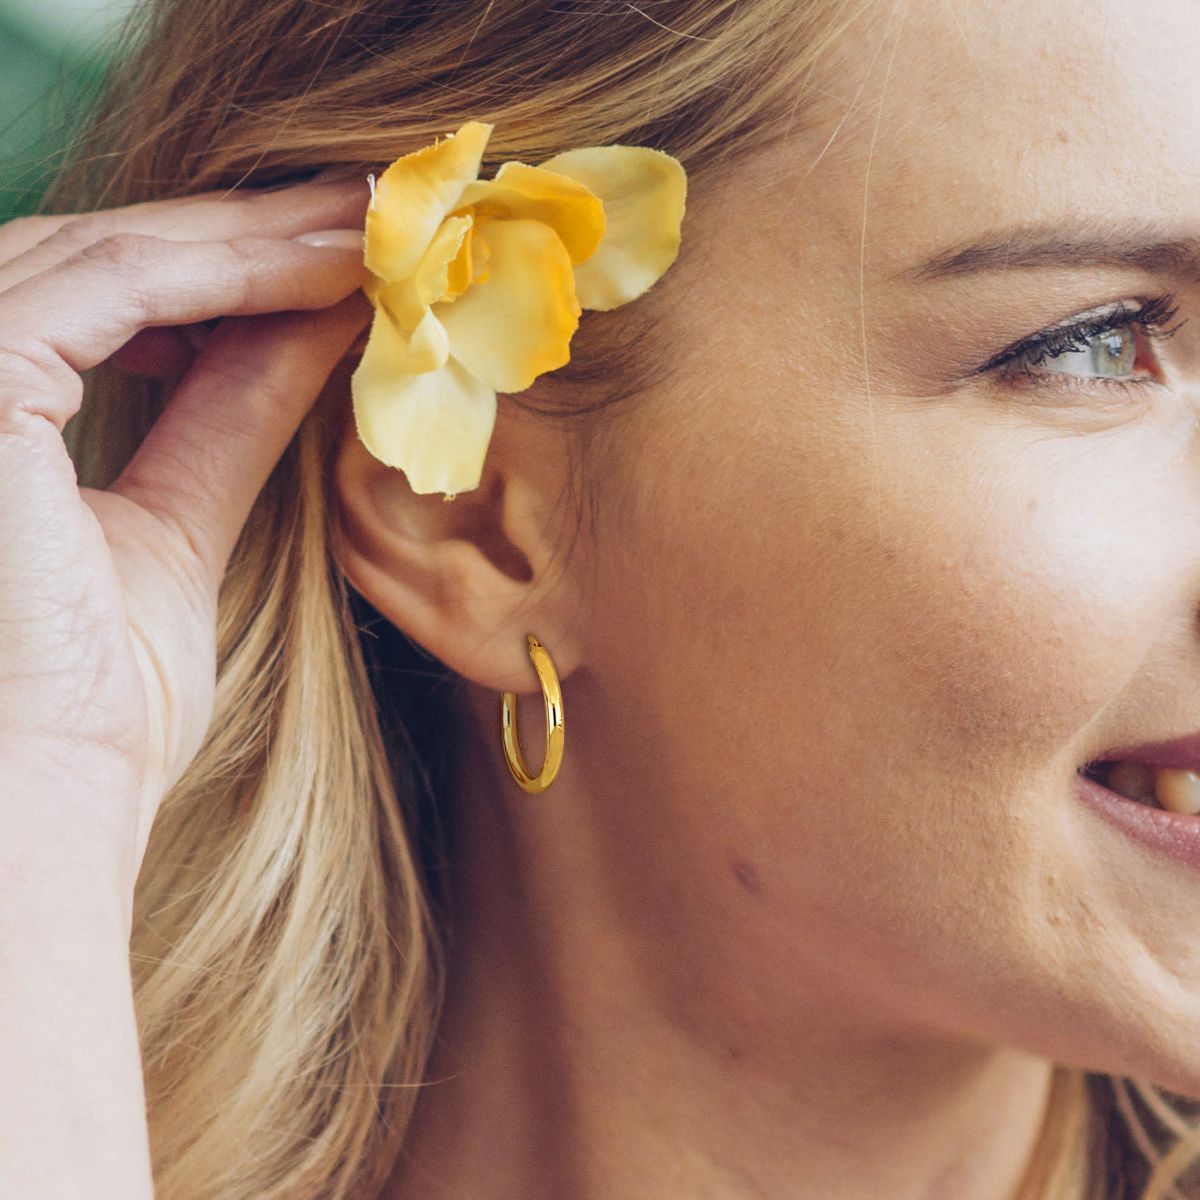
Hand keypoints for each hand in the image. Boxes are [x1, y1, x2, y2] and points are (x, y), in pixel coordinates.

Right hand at [0, 180, 370, 893]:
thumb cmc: (90, 705)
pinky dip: (228, 270)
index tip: (330, 259)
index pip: (94, 301)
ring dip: (257, 241)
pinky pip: (115, 284)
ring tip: (369, 233)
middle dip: (248, 238)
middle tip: (368, 215)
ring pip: (111, 254)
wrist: (48, 808)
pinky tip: (327, 269)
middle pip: (101, 257)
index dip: (222, 271)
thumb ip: (224, 417)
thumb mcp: (175, 526)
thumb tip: (307, 328)